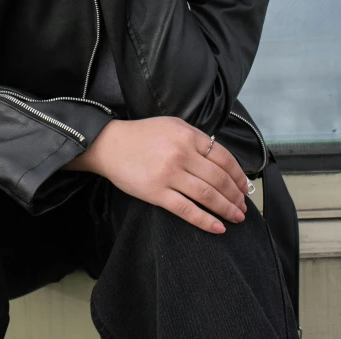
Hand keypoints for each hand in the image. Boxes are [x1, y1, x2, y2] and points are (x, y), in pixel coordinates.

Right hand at [65, 116, 247, 233]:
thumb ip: (196, 138)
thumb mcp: (172, 125)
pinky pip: (187, 210)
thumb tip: (219, 159)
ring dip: (226, 209)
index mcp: (188, 135)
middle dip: (236, 196)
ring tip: (236, 218)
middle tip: (243, 207)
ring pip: (207, 195)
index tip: (244, 187)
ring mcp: (169, 174)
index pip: (224, 158)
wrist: (110, 144)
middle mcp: (182, 154)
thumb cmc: (142, 135)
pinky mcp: (156, 193)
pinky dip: (205, 221)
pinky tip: (218, 227)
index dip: (238, 176)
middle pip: (219, 179)